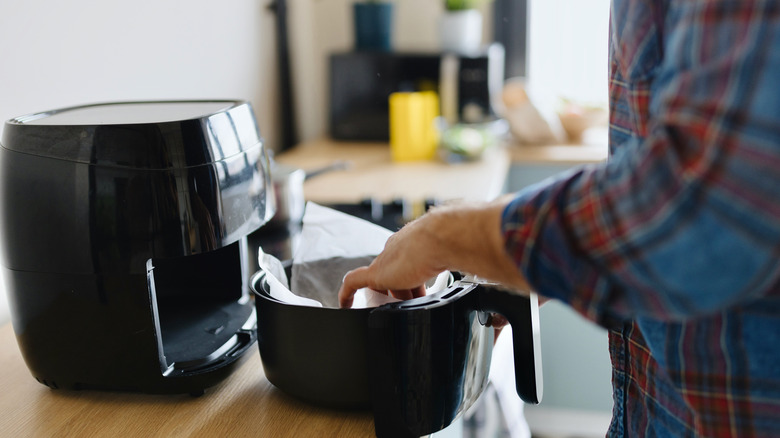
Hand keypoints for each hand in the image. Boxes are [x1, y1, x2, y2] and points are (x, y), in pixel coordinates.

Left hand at [339, 198, 530, 307]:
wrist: (455, 233)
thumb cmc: (475, 241)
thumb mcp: (488, 263)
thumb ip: (501, 276)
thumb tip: (526, 298)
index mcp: (429, 240)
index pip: (420, 261)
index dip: (423, 277)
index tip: (429, 291)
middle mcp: (406, 246)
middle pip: (400, 271)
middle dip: (406, 288)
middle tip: (413, 304)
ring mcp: (390, 259)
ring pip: (381, 279)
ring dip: (385, 294)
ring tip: (387, 309)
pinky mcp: (379, 271)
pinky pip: (355, 283)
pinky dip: (348, 294)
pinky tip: (344, 305)